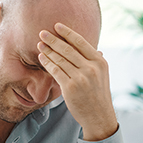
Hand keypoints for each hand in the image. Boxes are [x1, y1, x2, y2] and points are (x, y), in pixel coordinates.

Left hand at [37, 23, 117, 140]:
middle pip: (68, 49)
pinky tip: (41, 58)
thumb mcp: (102, 75)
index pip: (81, 42)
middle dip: (53, 40)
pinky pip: (55, 71)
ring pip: (60, 59)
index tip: (57, 25)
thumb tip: (96, 48)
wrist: (99, 117)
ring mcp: (81, 77)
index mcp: (100, 62)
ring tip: (39, 44)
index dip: (67, 33)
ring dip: (48, 50)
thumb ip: (96, 61)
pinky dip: (47, 63)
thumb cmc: (98, 95)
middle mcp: (91, 68)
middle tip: (42, 32)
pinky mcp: (70, 87)